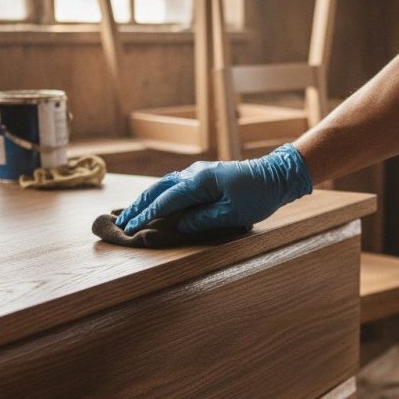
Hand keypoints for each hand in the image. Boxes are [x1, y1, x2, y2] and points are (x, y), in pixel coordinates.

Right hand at [116, 143, 312, 233]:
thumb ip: (203, 219)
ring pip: (164, 185)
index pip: (168, 199)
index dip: (148, 214)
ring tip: (130, 214)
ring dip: (146, 199)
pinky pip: (175, 185)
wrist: (276, 175)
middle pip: (159, 189)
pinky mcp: (203, 176)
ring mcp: (198, 172)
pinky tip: (152, 203)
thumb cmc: (258, 196)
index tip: (132, 226)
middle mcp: (195, 173)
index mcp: (201, 181)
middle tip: (122, 222)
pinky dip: (160, 195)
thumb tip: (179, 225)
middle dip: (139, 206)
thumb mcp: (232, 213)